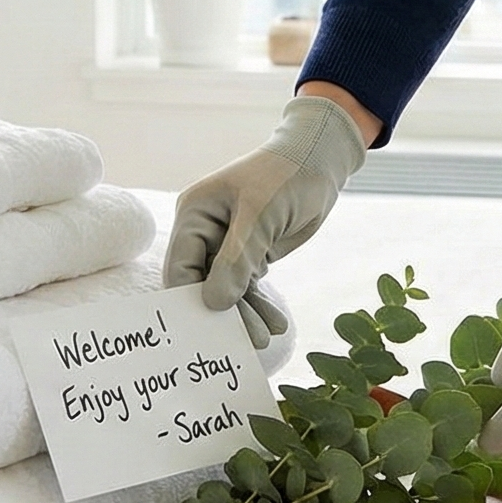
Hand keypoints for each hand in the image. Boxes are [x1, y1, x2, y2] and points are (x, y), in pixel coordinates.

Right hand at [163, 94, 368, 346]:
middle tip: (246, 341)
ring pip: (227, 290)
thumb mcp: (261, 214)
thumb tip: (213, 303)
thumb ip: (237, 259)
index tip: (210, 329)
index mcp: (195, 214)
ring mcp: (227, 245)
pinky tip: (276, 325)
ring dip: (245, 314)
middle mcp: (204, 231)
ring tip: (266, 337)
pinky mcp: (250, 254)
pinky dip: (259, 306)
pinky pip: (248, 287)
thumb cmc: (286, 176)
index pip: (181, 266)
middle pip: (202, 283)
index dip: (191, 299)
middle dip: (223, 312)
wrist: (320, 161)